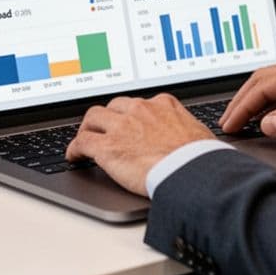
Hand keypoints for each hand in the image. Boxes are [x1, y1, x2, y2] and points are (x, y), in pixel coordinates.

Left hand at [65, 94, 214, 195]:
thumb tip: (192, 140)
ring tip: (86, 139)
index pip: (138, 103)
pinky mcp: (107, 146)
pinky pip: (82, 142)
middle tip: (104, 130)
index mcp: (163, 104)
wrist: (192, 171)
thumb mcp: (198, 134)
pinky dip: (75, 148)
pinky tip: (74, 156)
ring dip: (88, 129)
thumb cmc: (200, 158)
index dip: (129, 114)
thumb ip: (186, 130)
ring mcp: (122, 126)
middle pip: (113, 106)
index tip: (127, 121)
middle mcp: (140, 109)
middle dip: (107, 118)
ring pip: (93, 118)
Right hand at [219, 56, 275, 140]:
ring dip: (253, 101)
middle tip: (228, 122)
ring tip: (240, 119)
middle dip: (241, 101)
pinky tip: (266, 115)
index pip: (263, 87)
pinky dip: (268, 103)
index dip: (243, 106)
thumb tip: (267, 123)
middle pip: (262, 81)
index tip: (230, 123)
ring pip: (272, 85)